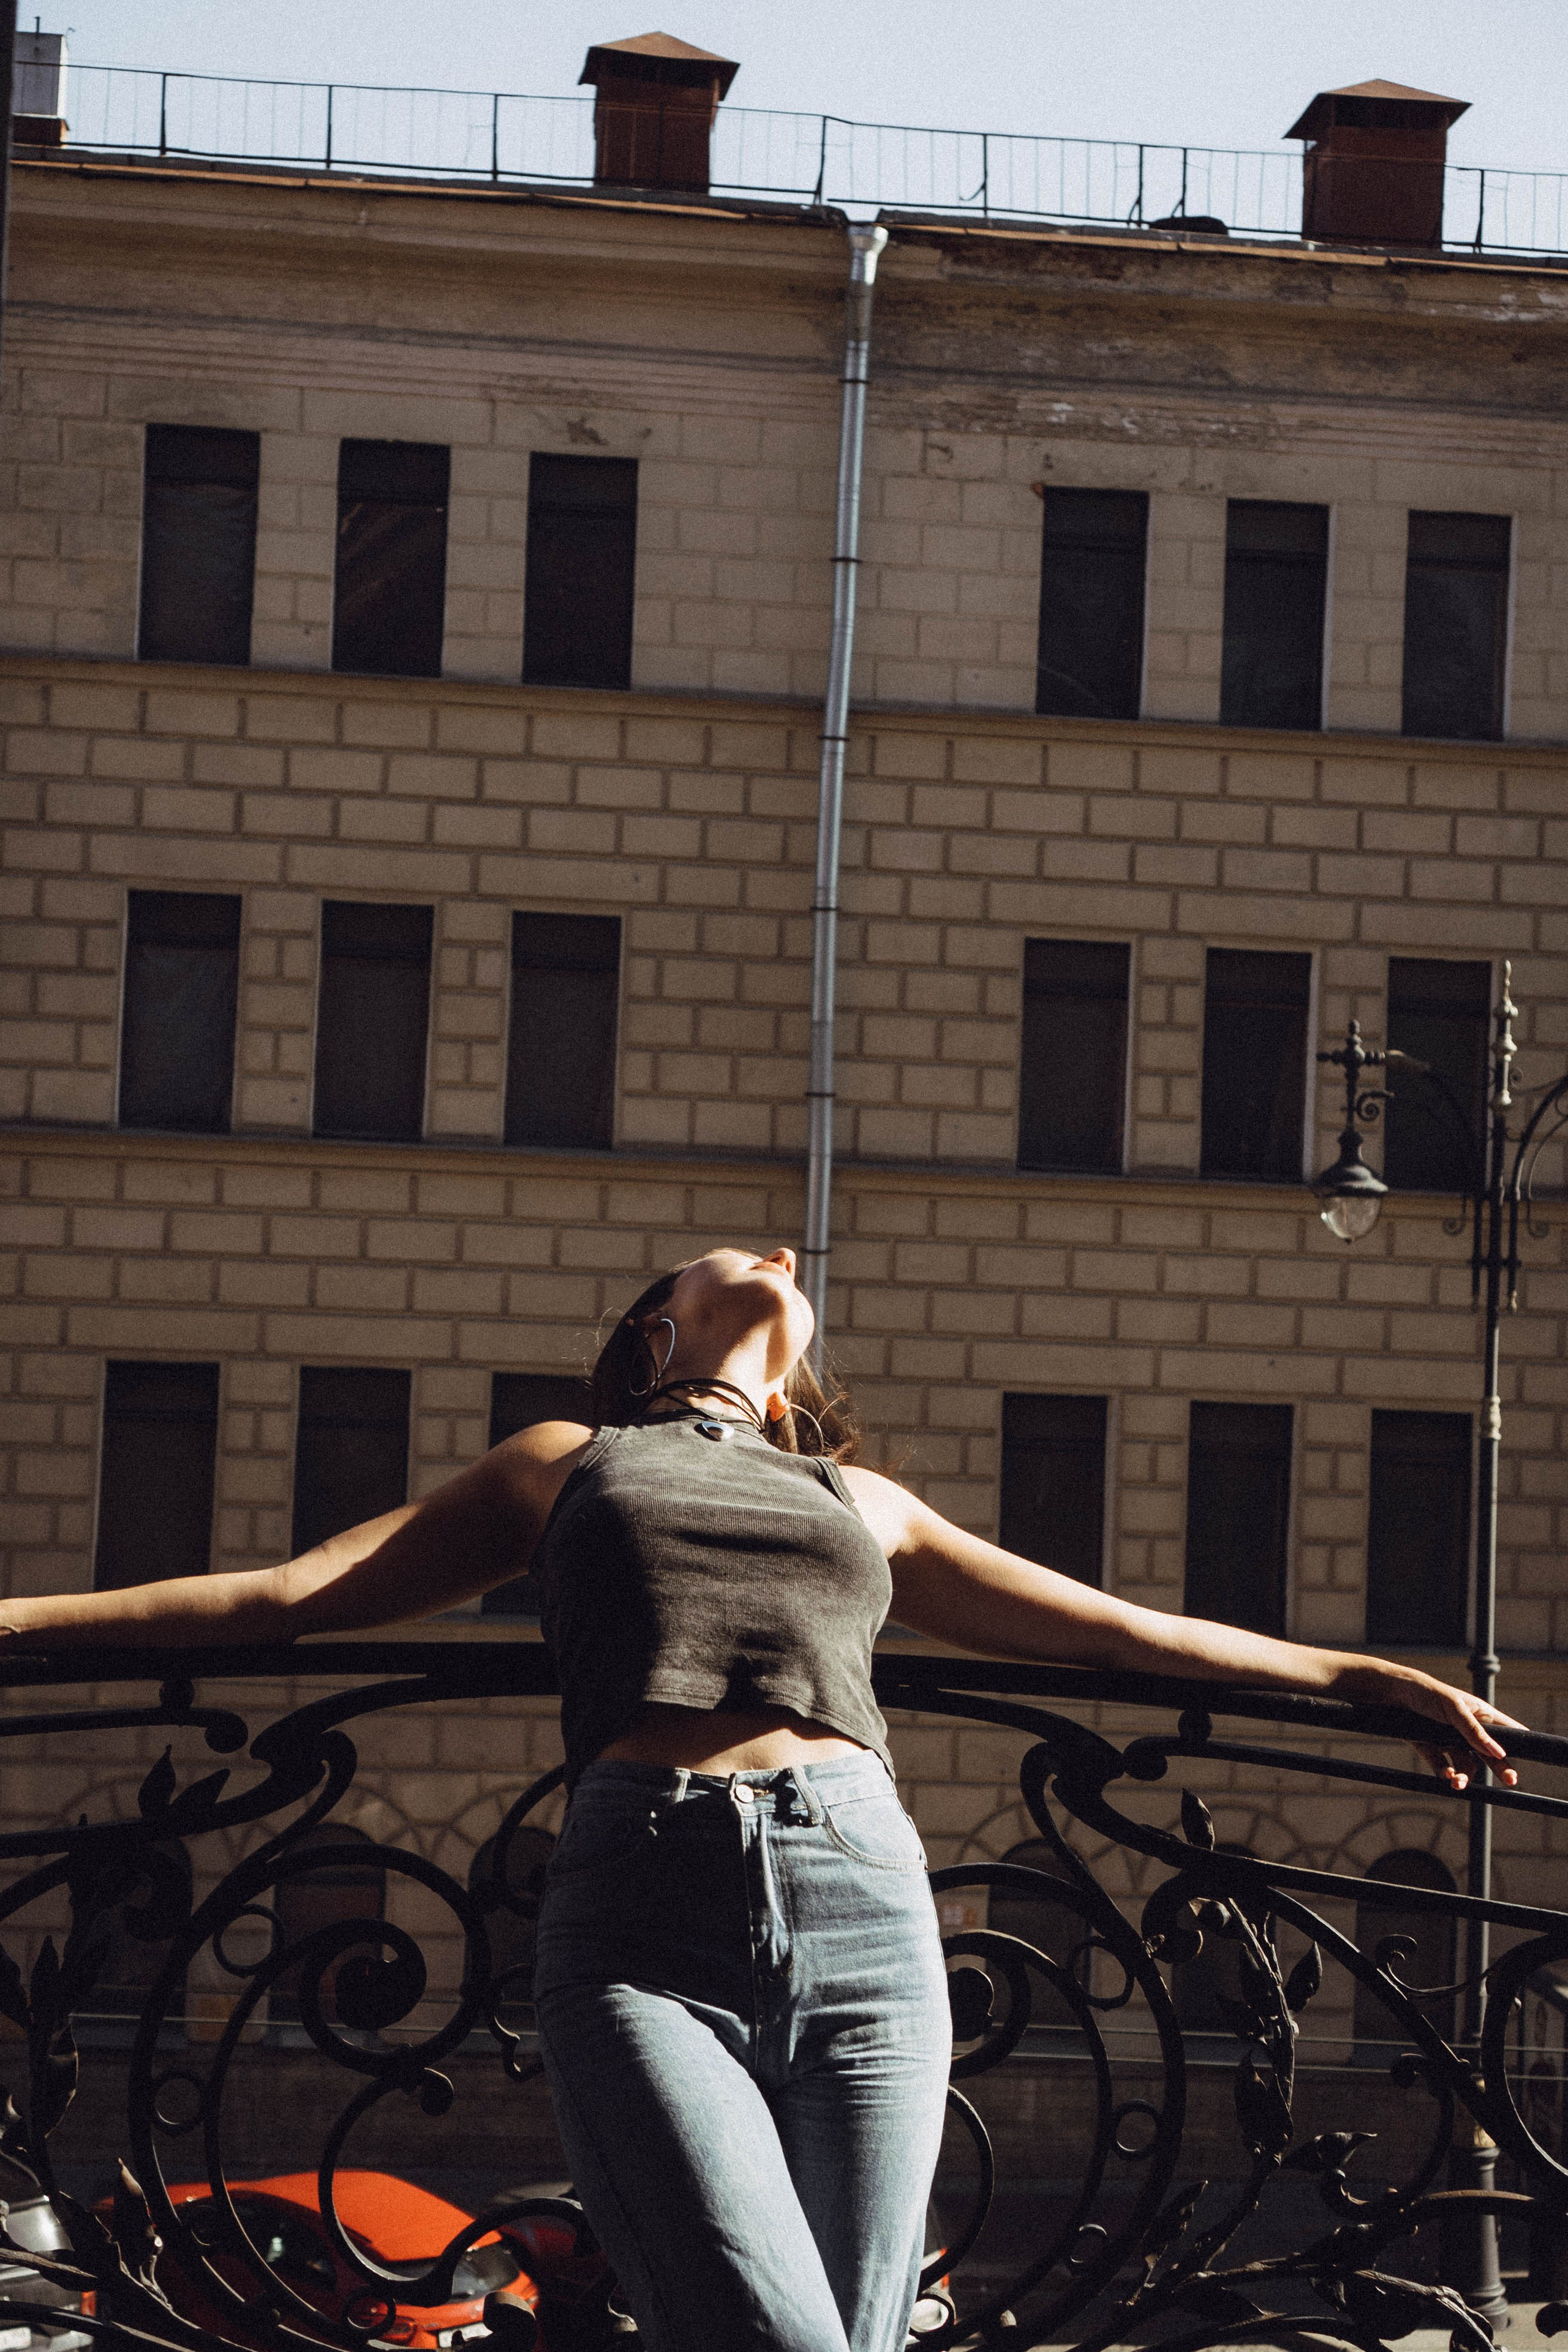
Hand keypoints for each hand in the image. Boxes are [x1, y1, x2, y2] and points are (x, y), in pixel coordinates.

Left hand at [1375, 1666, 1524, 1791]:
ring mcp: (1450, 1741)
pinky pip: (1444, 1768)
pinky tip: (1447, 1778)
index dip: (1519, 1744)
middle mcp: (1467, 1730)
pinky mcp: (1432, 1749)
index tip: (1531, 1758)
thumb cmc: (1427, 1693)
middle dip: (1500, 1768)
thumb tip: (1499, 1751)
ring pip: (1466, 1766)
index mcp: (1479, 1715)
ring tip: (1458, 1782)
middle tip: (1510, 1781)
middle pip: (1489, 1754)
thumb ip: (1474, 1730)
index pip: (1506, 1731)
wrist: (1390, 1696)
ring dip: (1466, 1776)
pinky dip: (1446, 1775)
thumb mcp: (1453, 1708)